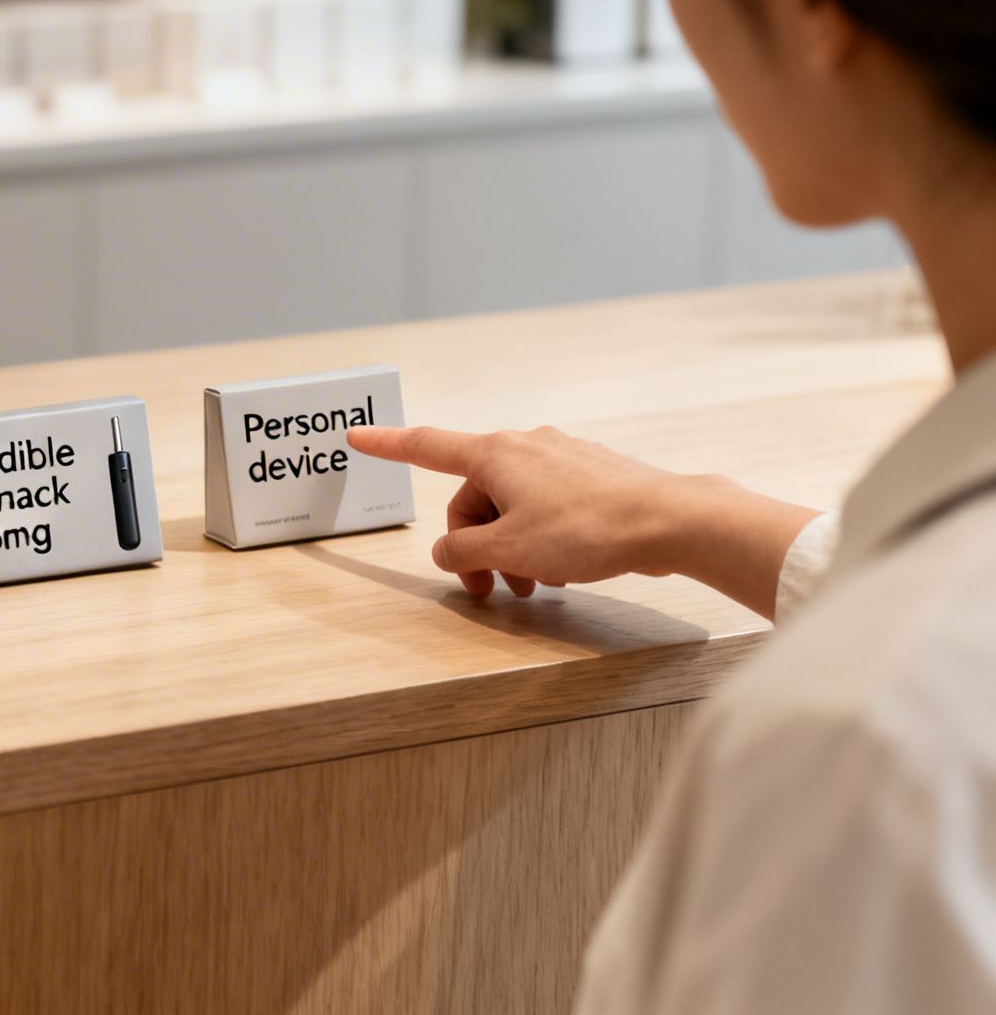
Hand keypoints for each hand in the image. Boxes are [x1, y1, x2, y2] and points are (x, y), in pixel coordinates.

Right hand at [347, 424, 817, 616]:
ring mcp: (562, 457)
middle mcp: (525, 445)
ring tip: (530, 587)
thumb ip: (464, 552)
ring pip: (513, 504)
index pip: (426, 447)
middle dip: (473, 544)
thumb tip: (449, 553)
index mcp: (494, 454)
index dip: (387, 446)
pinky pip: (546, 506)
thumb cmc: (586, 530)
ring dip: (509, 547)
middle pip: (474, 496)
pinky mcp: (592, 476)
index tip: (357, 437)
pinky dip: (540, 537)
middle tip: (487, 589)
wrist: (670, 521)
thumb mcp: (510, 550)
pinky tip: (561, 570)